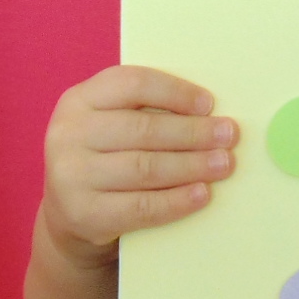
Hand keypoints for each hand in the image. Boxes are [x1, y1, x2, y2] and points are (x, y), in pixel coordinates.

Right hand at [38, 66, 237, 270]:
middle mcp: (68, 134)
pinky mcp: (84, 214)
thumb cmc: (103, 157)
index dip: (175, 92)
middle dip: (193, 133)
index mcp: (79, 100)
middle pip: (143, 129)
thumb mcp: (109, 124)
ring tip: (223, 164)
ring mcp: (71, 176)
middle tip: (229, 135)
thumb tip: (209, 113)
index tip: (209, 104)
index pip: (132, 84)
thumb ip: (145, 112)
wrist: (68, 213)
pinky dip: (176, 200)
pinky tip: (201, 193)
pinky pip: (140, 206)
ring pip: (145, 168)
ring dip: (192, 165)